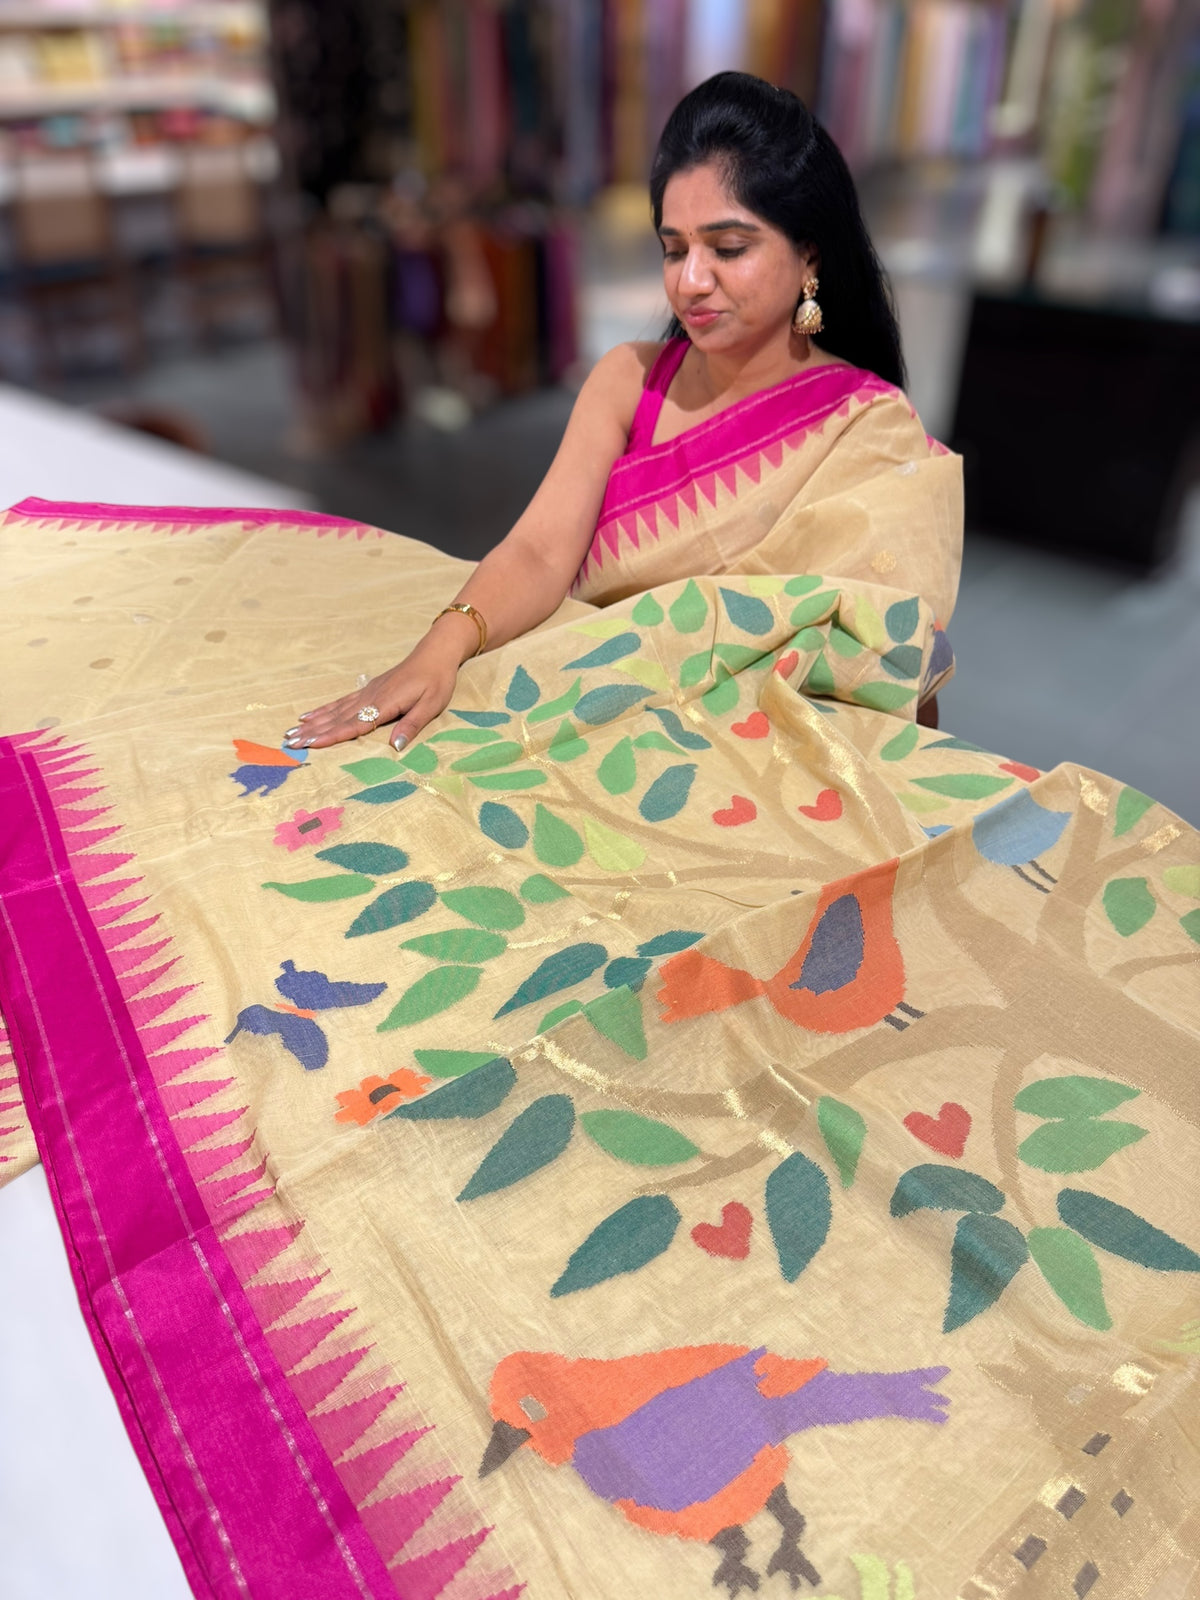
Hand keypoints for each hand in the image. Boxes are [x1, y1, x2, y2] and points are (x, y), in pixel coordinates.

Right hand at [284, 640, 459, 751]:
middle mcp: (370, 698)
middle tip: (288, 743)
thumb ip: (411, 726)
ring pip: (334, 711)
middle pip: (337, 719)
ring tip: (290, 733)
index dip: (331, 736)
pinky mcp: (367, 689)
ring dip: (312, 723)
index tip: (310, 745)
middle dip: (312, 732)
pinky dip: (323, 710)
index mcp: (385, 704)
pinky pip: (340, 702)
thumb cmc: (436, 681)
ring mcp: (366, 693)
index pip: (353, 725)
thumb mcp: (431, 706)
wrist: (434, 654)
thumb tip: (394, 748)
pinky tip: (308, 716)